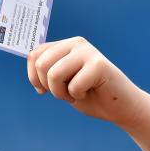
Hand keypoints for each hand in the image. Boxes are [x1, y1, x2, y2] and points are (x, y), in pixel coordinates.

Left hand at [27, 36, 144, 127]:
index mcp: (64, 45)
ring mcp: (88, 51)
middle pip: (41, 65)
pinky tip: (90, 91)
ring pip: (53, 74)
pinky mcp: (99, 64)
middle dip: (49, 86)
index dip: (34, 78)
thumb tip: (30, 58)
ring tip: (77, 92)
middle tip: (66, 91)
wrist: (119, 107)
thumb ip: (46, 69)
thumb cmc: (88, 95)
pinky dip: (77, 95)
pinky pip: (73, 86)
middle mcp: (76, 43)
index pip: (34, 55)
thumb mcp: (60, 81)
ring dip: (61, 92)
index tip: (46, 89)